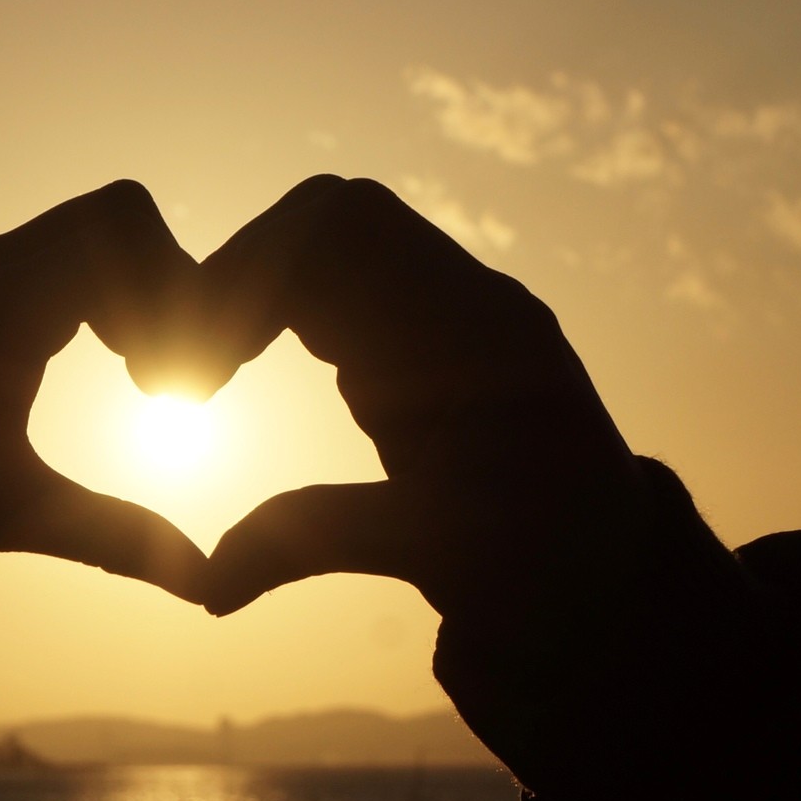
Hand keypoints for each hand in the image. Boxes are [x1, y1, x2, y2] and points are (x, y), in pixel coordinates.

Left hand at [0, 179, 208, 601]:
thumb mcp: (1, 512)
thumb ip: (113, 536)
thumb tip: (206, 582)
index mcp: (8, 293)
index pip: (127, 222)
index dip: (180, 290)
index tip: (175, 389)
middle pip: (108, 224)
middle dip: (160, 294)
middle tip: (163, 386)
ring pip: (64, 250)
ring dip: (115, 304)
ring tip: (129, 390)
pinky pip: (25, 276)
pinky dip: (68, 313)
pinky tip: (47, 389)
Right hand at [197, 175, 655, 619]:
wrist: (615, 567)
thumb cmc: (548, 565)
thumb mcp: (440, 556)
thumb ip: (320, 542)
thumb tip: (205, 583)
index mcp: (478, 331)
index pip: (340, 233)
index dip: (247, 278)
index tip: (197, 368)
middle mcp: (466, 299)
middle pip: (330, 217)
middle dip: (241, 273)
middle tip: (185, 368)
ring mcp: (446, 310)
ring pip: (329, 242)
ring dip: (254, 291)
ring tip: (198, 376)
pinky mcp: (425, 334)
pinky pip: (340, 282)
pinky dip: (276, 311)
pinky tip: (235, 371)